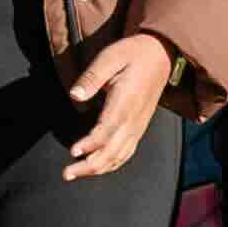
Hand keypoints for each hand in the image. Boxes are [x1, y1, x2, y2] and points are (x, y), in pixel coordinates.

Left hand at [62, 33, 179, 180]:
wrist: (160, 54)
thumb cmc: (132, 53)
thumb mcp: (110, 56)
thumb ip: (92, 76)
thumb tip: (75, 95)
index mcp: (127, 101)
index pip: (108, 130)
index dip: (91, 144)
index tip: (73, 151)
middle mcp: (135, 118)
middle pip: (113, 150)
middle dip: (89, 166)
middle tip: (66, 173)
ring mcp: (138, 125)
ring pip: (119, 156)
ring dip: (98, 168)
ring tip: (75, 173)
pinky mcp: (139, 127)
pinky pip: (127, 152)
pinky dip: (112, 164)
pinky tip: (98, 168)